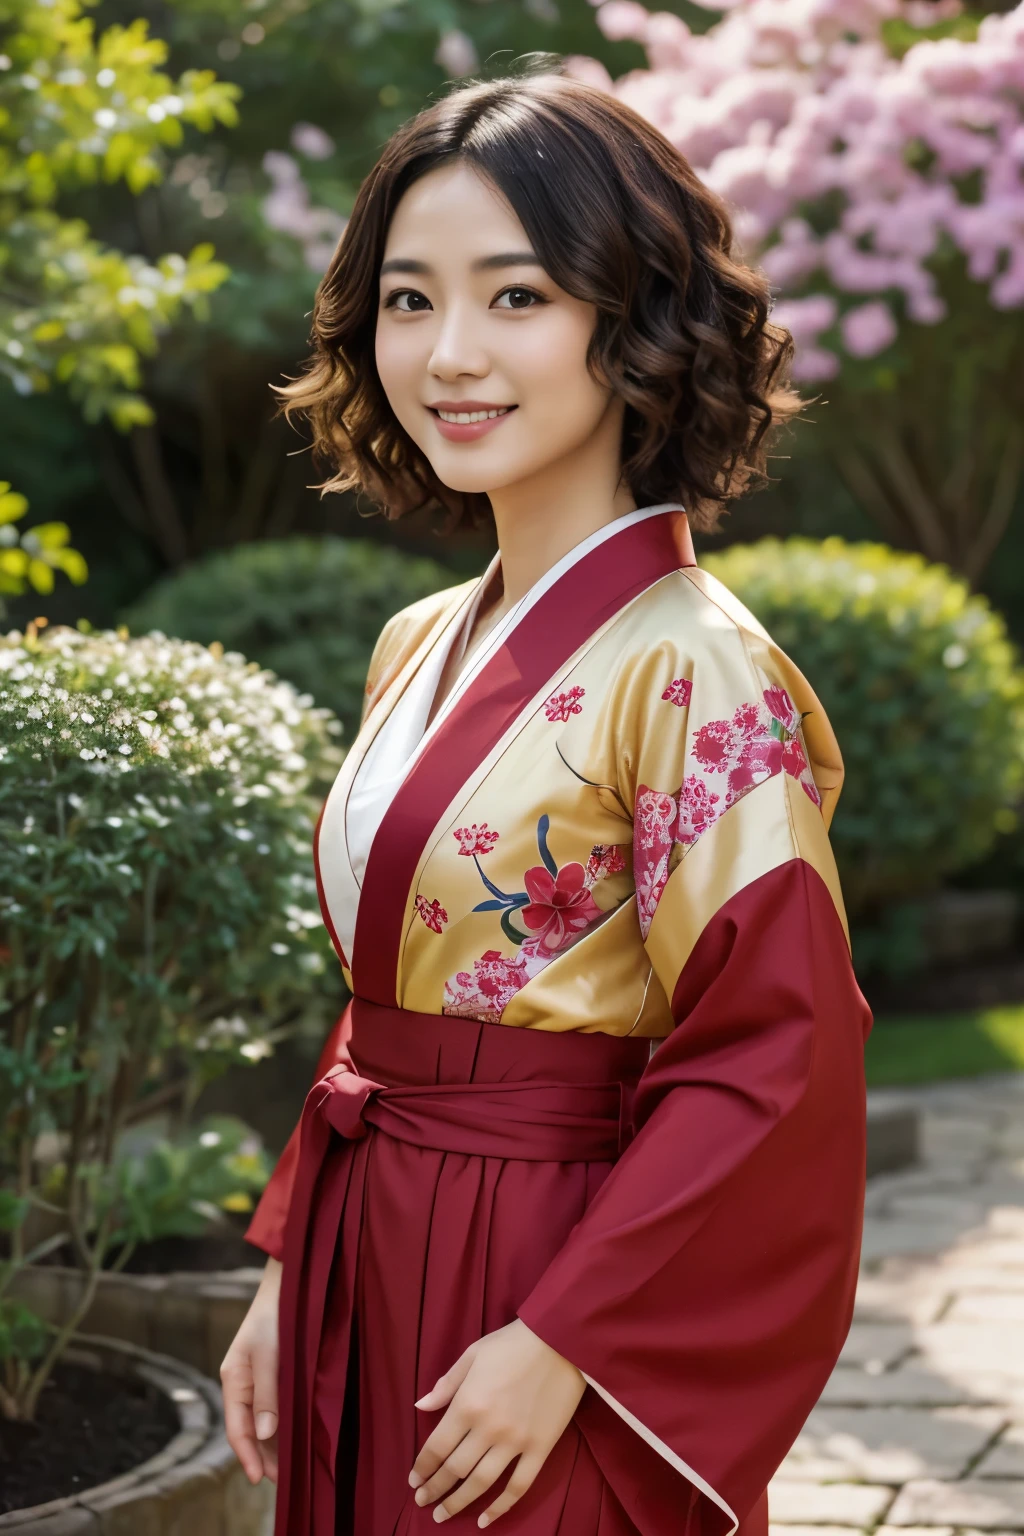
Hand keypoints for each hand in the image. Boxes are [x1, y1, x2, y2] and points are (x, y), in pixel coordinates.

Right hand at [220, 1256, 281, 1485]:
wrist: (291, 1280)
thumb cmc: (276, 1314)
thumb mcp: (270, 1354)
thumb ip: (267, 1393)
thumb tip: (264, 1435)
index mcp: (233, 1378)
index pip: (236, 1428)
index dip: (247, 1456)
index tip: (258, 1479)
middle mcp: (243, 1382)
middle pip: (248, 1429)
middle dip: (262, 1455)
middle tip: (282, 1480)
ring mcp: (258, 1377)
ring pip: (262, 1421)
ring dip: (273, 1443)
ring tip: (290, 1466)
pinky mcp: (275, 1371)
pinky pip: (274, 1405)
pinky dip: (282, 1424)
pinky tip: (295, 1435)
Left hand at [408, 1318, 584, 1527]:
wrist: (560, 1340)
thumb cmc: (512, 1343)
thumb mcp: (473, 1354)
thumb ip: (447, 1384)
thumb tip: (421, 1406)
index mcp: (468, 1404)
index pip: (437, 1447)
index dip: (422, 1467)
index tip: (414, 1479)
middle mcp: (488, 1429)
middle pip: (455, 1470)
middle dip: (435, 1489)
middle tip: (423, 1501)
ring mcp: (515, 1442)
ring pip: (481, 1483)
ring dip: (459, 1503)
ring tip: (443, 1515)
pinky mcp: (540, 1448)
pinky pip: (518, 1486)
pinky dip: (501, 1507)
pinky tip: (485, 1520)